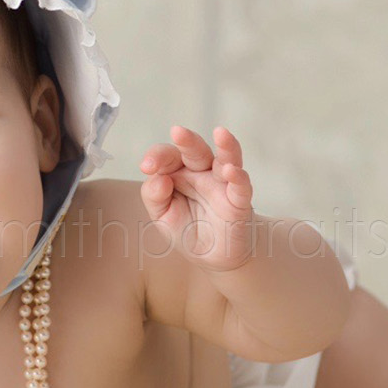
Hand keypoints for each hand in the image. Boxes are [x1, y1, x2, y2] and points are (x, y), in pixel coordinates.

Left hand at [139, 125, 257, 271]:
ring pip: (225, 159)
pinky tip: (231, 171)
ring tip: (221, 133)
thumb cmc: (187, 230)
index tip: (147, 167)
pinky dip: (238, 177)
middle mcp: (201, 172)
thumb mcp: (162, 216)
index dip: (157, 156)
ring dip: (225, 146)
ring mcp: (221, 184)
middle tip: (177, 131)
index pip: (167, 156)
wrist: (213, 256)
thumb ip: (154, 196)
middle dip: (188, 140)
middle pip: (196, 150)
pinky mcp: (238, 200)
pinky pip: (241, 186)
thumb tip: (158, 178)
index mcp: (178, 172)